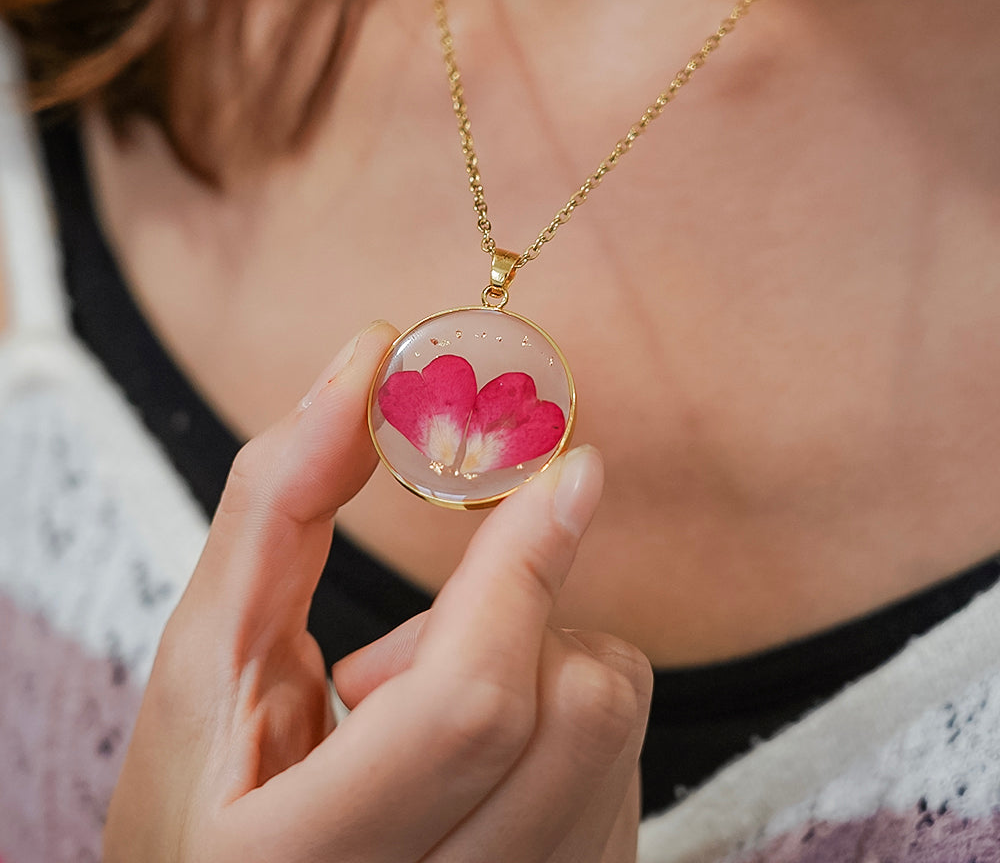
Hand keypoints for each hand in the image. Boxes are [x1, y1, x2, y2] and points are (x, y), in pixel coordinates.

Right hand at [103, 321, 652, 861]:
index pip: (468, 704)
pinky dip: (563, 712)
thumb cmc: (201, 787)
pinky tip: (477, 749)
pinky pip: (623, 765)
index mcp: (298, 861)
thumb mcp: (209, 651)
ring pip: (612, 730)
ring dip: (540, 664)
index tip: (564, 469)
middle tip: (417, 639)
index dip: (523, 564)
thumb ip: (278, 500)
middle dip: (519, 615)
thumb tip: (369, 361)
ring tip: (430, 706)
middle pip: (571, 711)